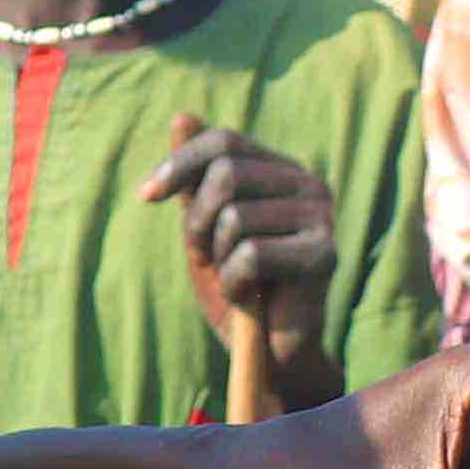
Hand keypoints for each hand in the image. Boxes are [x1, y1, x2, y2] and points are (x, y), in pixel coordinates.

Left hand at [146, 117, 338, 375]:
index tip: (145, 196)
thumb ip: (195, 178)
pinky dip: (234, 282)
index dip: (178, 164)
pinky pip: (253, 255)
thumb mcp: (204, 228)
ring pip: (236, 217)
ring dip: (217, 257)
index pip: (223, 140)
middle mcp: (308, 184)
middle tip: (203, 254)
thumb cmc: (236, 286)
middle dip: (196, 220)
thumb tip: (182, 116)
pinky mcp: (324, 256)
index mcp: (281, 170)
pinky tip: (249, 296)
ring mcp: (322, 218)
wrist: (269, 352)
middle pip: (227, 172)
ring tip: (234, 278)